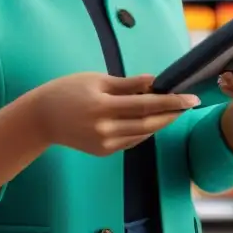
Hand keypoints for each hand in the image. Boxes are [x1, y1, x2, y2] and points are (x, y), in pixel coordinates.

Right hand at [33, 73, 199, 155]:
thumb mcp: (96, 80)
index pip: (146, 105)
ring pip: (143, 134)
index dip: (171, 102)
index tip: (191, 98)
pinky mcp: (104, 152)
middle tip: (189, 104)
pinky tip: (152, 120)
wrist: (42, 119)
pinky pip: (132, 141)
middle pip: (149, 123)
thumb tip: (153, 81)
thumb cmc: (67, 91)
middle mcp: (105, 129)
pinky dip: (144, 130)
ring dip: (160, 122)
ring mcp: (105, 144)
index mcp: (103, 106)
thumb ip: (127, 84)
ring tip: (174, 109)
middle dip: (172, 114)